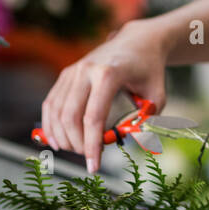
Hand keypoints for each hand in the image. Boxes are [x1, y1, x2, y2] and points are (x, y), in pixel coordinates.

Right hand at [40, 21, 168, 173]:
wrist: (138, 42)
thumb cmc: (149, 71)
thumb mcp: (157, 95)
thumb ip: (147, 121)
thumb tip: (134, 145)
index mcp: (109, 74)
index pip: (94, 117)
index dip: (92, 145)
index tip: (94, 167)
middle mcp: (86, 69)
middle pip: (70, 116)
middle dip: (77, 144)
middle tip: (89, 158)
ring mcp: (73, 70)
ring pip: (56, 111)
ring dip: (62, 137)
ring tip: (76, 151)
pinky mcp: (66, 73)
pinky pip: (51, 102)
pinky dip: (51, 124)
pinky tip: (58, 140)